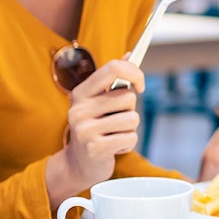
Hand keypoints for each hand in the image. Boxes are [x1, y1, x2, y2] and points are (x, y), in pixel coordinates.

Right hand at [47, 59, 143, 208]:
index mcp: (81, 93)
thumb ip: (113, 79)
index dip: (134, 73)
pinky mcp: (95, 149)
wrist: (78, 164)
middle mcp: (79, 109)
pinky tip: (113, 147)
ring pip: (132, 119)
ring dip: (130, 129)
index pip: (112, 68)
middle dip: (130, 110)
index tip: (140, 86)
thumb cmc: (94, 127)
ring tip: (114, 135)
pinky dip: (127, 144)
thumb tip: (129, 54)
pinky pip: (130, 139)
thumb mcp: (99, 101)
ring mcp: (84, 130)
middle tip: (115, 121)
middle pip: (128, 97)